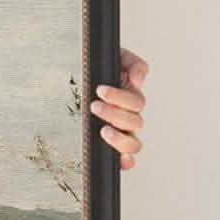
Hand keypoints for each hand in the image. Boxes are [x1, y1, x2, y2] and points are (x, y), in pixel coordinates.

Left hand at [90, 47, 146, 169]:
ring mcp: (121, 132)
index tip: (100, 90)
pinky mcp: (110, 145)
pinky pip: (126, 159)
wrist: (81, 74)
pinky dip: (126, 161)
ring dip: (120, 139)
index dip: (120, 98)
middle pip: (135, 123)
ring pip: (133, 144)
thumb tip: (138, 81)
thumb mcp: (117, 57)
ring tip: (102, 130)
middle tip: (94, 105)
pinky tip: (120, 160)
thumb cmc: (98, 68)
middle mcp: (128, 117)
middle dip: (114, 114)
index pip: (136, 103)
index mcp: (130, 98)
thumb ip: (134, 64)